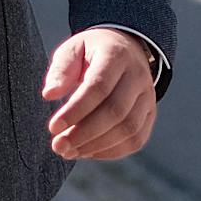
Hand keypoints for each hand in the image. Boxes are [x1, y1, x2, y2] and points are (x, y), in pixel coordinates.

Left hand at [41, 28, 157, 160]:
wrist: (124, 48)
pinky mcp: (151, 114)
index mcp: (116, 54)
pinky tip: (88, 151)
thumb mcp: (72, 50)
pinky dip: (111, 151)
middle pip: (115, 111)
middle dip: (84, 133)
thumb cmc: (91, 52)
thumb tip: (49, 94)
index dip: (76, 110)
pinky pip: (136, 139)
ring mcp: (148, 96)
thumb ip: (60, 70)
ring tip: (70, 151)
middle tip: (58, 145)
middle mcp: (137, 75)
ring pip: (128, 129)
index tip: (53, 127)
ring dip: (96, 146)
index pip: (98, 86)